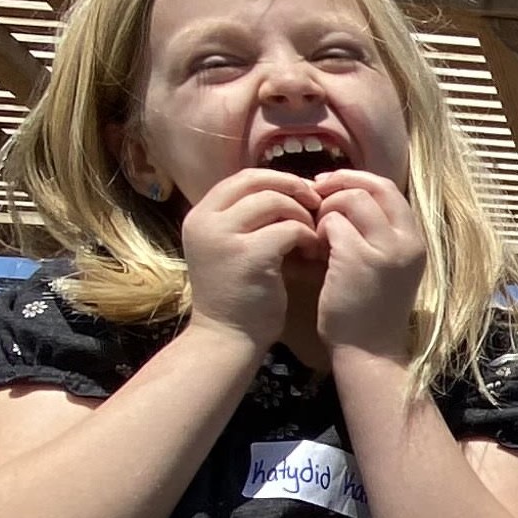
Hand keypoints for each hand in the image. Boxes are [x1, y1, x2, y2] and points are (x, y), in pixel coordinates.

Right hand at [180, 167, 324, 354]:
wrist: (226, 339)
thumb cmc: (237, 298)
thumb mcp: (231, 249)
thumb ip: (247, 221)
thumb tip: (286, 194)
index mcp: (201, 215)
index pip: (242, 178)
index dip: (276, 179)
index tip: (301, 194)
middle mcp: (205, 220)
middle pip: (255, 181)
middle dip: (292, 188)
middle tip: (316, 204)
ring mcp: (224, 236)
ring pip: (274, 201)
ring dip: (302, 215)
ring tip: (312, 235)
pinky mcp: (248, 256)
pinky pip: (288, 229)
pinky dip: (306, 236)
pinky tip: (311, 252)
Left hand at [309, 169, 427, 364]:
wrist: (369, 352)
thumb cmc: (371, 311)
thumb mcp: (387, 267)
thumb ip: (377, 233)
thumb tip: (345, 195)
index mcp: (416, 241)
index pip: (389, 189)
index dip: (357, 180)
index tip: (331, 187)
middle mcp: (407, 241)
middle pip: (373, 187)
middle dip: (339, 184)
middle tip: (315, 195)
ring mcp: (386, 249)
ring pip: (351, 199)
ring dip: (326, 209)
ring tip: (317, 233)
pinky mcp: (359, 259)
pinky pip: (332, 223)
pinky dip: (317, 230)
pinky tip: (313, 251)